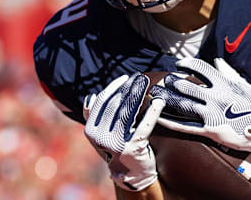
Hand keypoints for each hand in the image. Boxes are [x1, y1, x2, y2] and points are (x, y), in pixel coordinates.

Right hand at [83, 72, 164, 190]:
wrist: (130, 175)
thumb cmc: (116, 148)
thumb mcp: (100, 135)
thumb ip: (93, 117)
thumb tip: (91, 96)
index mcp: (91, 130)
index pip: (102, 101)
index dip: (114, 87)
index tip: (125, 78)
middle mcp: (101, 136)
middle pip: (116, 104)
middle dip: (129, 87)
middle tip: (140, 76)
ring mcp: (117, 142)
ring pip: (129, 111)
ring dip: (139, 94)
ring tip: (148, 83)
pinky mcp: (134, 147)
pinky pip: (145, 124)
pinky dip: (153, 111)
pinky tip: (159, 102)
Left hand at [151, 58, 250, 153]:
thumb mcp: (243, 85)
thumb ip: (228, 73)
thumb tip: (217, 61)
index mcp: (224, 83)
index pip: (201, 68)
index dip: (187, 65)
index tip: (179, 65)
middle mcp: (216, 96)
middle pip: (187, 87)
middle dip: (173, 83)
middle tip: (164, 81)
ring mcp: (212, 113)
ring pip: (184, 105)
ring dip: (168, 99)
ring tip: (156, 95)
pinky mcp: (210, 130)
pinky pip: (186, 126)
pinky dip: (171, 121)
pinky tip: (159, 117)